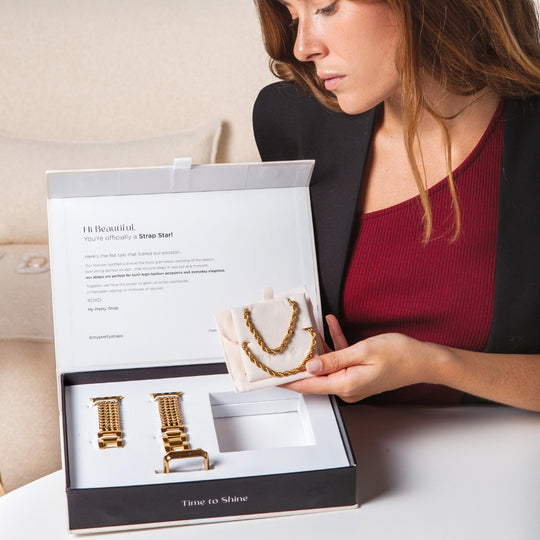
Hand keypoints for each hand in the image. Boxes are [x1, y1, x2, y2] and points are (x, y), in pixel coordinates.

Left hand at [284, 315, 436, 401]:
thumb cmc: (399, 355)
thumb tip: (310, 366)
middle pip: (316, 374)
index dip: (289, 381)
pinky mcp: (358, 374)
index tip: (272, 377)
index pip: (309, 385)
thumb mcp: (363, 352)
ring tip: (311, 326)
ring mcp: (353, 382)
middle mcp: (347, 387)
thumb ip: (334, 359)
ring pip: (328, 364)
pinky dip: (336, 344)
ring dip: (320, 345)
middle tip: (287, 345)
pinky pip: (341, 360)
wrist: (423, 360)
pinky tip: (331, 326)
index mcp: (345, 385)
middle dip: (302, 357)